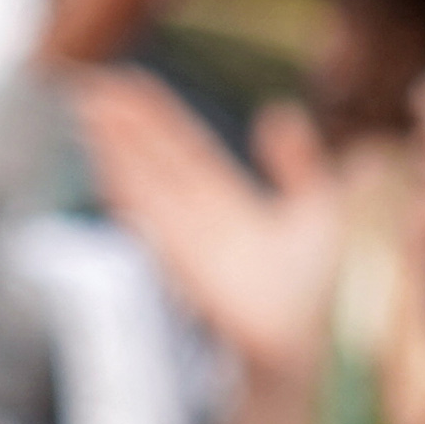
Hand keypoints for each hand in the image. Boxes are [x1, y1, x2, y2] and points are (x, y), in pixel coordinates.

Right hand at [76, 67, 341, 381]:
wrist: (335, 336)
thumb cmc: (336, 291)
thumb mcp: (321, 207)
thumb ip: (298, 164)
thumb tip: (278, 113)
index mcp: (238, 216)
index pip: (188, 157)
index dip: (159, 123)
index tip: (131, 87)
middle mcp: (210, 231)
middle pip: (159, 168)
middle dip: (128, 129)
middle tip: (93, 86)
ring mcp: (195, 251)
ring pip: (149, 187)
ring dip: (117, 148)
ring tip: (87, 106)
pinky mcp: (191, 269)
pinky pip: (154, 218)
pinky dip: (129, 187)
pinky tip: (104, 159)